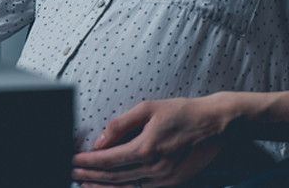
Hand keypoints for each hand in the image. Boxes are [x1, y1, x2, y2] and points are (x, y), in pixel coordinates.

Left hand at [72, 95, 237, 186]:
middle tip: (72, 172)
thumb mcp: (148, 108)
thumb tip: (100, 140)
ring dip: (103, 187)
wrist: (216, 124)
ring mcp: (165, 179)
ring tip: (85, 183)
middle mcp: (155, 168)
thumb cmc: (182, 112)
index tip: (73, 160)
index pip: (108, 160)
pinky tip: (111, 187)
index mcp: (146, 148)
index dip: (88, 162)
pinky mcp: (173, 183)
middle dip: (90, 175)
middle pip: (114, 177)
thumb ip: (121, 124)